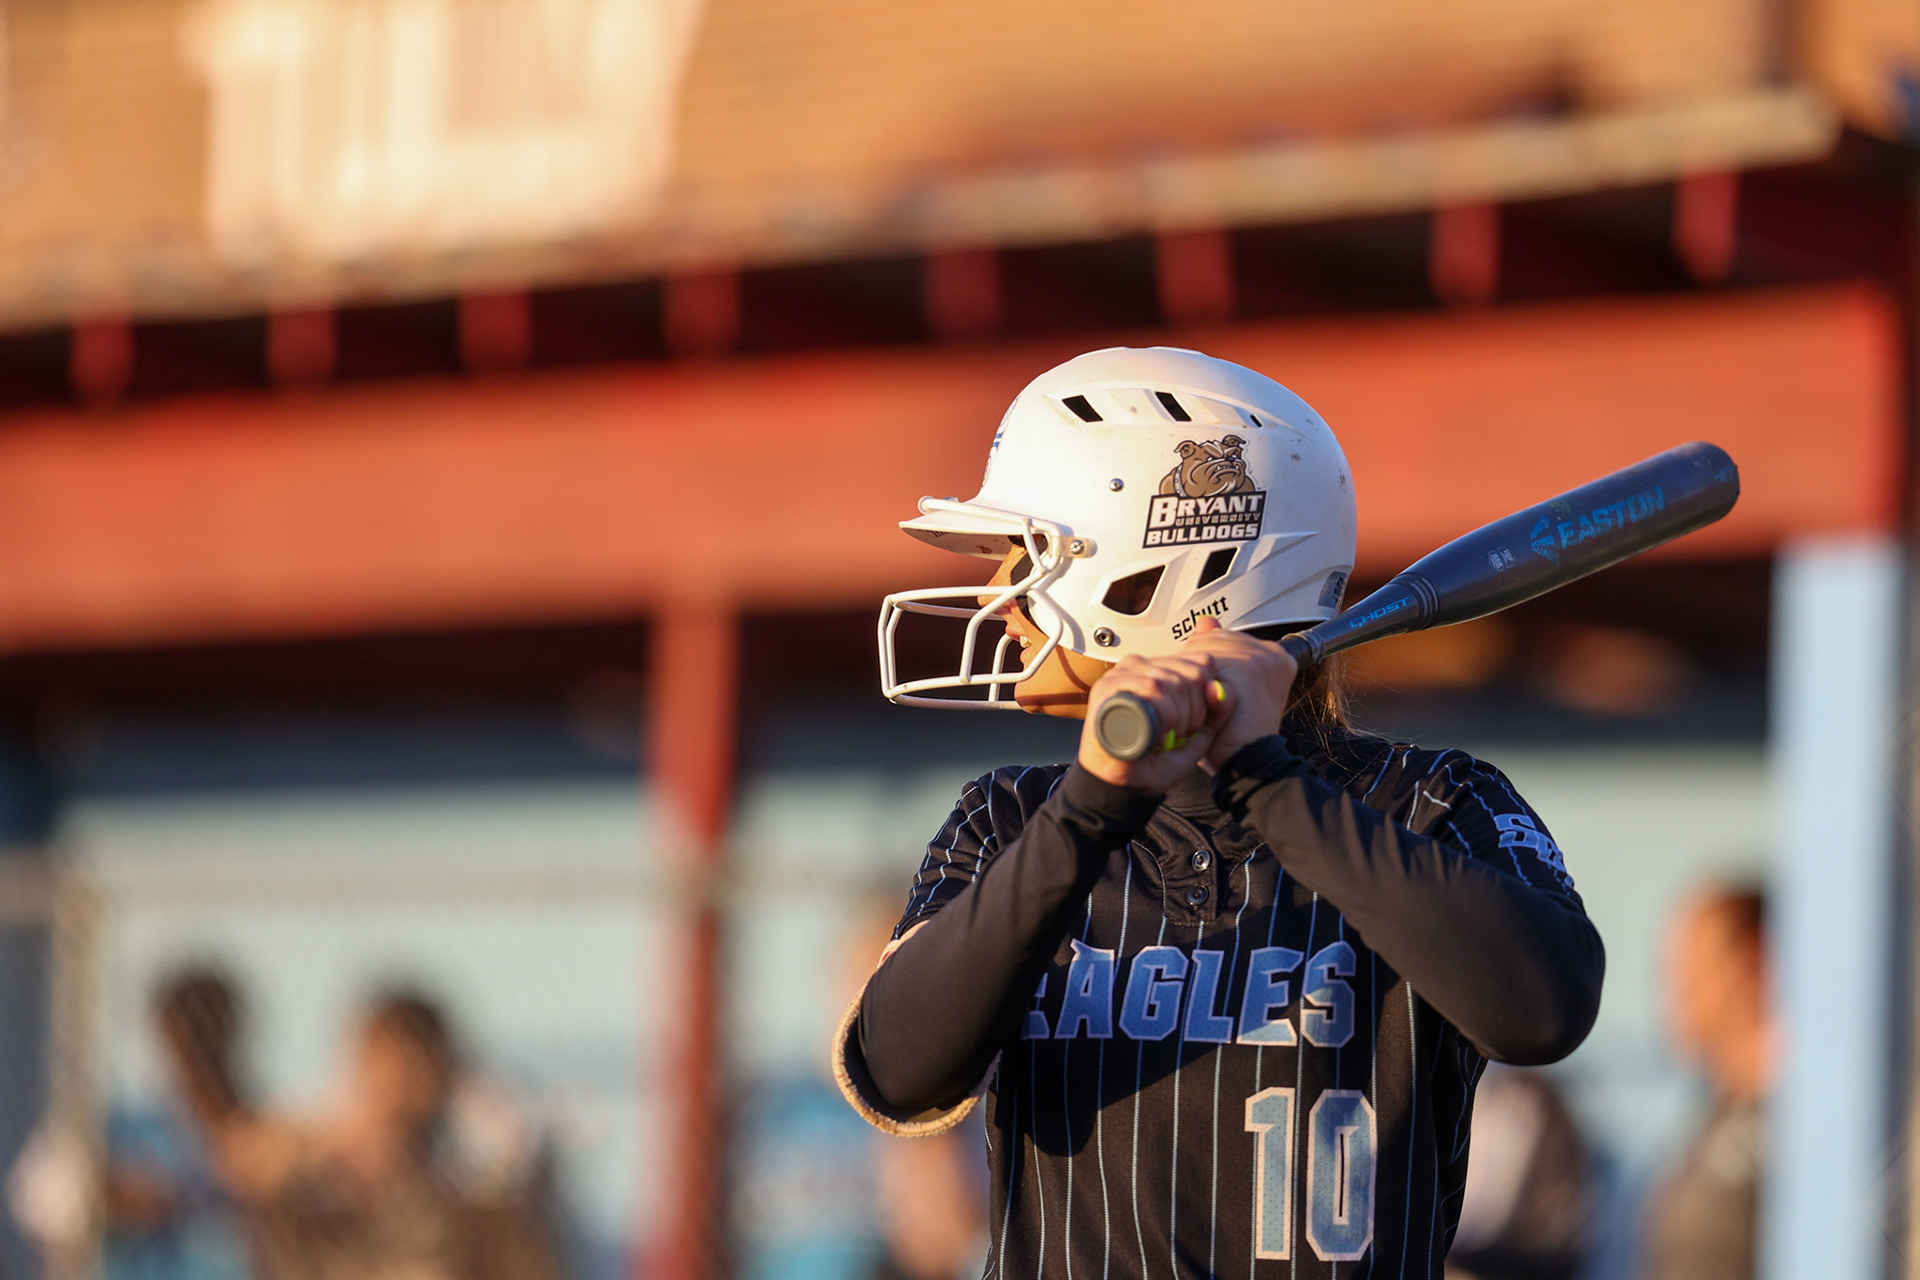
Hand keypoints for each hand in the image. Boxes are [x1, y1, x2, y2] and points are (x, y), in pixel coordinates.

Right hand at [1078, 648, 1228, 791]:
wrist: (1118, 782)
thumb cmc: (1153, 757)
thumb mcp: (1195, 735)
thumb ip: (1216, 712)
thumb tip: (1220, 688)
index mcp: (1159, 668)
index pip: (1201, 663)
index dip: (1205, 697)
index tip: (1191, 725)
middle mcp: (1141, 664)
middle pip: (1192, 673)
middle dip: (1195, 711)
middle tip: (1177, 735)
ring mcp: (1123, 672)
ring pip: (1174, 681)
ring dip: (1179, 718)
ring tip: (1163, 737)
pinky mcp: (1110, 685)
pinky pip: (1154, 687)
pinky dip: (1164, 715)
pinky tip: (1154, 734)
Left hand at [1178, 617, 1298, 766]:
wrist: (1248, 761)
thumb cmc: (1235, 734)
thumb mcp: (1227, 689)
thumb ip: (1218, 651)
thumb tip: (1206, 621)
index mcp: (1274, 656)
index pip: (1225, 637)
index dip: (1211, 661)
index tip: (1214, 684)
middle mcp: (1271, 653)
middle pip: (1214, 639)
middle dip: (1203, 666)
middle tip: (1210, 697)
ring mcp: (1261, 658)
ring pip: (1207, 649)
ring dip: (1198, 676)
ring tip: (1210, 702)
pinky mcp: (1249, 667)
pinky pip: (1205, 662)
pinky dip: (1199, 684)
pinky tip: (1210, 702)